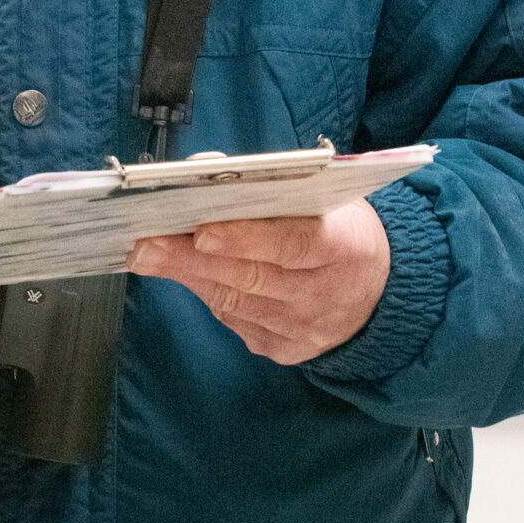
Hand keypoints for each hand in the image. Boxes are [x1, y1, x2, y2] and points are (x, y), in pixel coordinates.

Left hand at [129, 197, 390, 363]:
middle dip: (191, 259)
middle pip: (251, 278)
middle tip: (146, 244)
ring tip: (149, 254)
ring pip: (235, 303)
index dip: (245, 239)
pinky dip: (208, 293)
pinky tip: (185, 273)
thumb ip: (268, 186)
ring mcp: (306, 329)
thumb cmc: (339, 231)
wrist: (378, 291)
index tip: (200, 232)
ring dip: (188, 275)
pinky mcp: (286, 349)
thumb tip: (201, 173)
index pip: (292, 244)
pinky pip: (236, 321)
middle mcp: (327, 295)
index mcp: (345, 248)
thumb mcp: (322, 198)